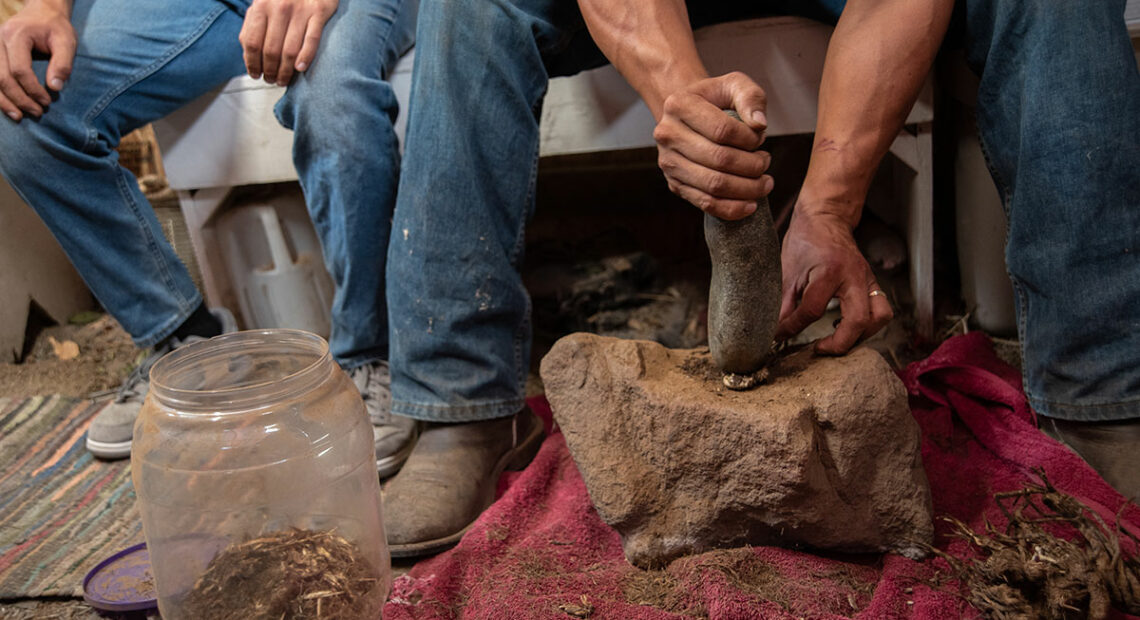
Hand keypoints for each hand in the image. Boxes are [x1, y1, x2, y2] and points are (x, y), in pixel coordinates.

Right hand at [0, 0, 75, 121]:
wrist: (42, 12)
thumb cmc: (55, 27)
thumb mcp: (66, 41)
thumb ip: (63, 64)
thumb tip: (55, 88)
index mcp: (16, 35)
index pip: (20, 69)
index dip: (32, 89)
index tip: (47, 102)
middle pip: (2, 77)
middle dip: (19, 99)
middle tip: (37, 112)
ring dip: (4, 101)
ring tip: (19, 116)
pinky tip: (8, 106)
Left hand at [239, 0, 337, 85]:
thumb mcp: (262, 5)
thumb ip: (252, 26)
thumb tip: (248, 55)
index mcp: (261, 6)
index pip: (252, 42)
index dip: (252, 63)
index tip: (255, 75)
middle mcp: (280, 8)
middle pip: (271, 50)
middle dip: (270, 71)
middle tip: (271, 80)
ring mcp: (301, 10)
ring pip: (290, 50)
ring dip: (286, 71)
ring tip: (284, 80)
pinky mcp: (319, 11)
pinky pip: (312, 40)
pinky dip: (305, 57)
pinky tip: (300, 69)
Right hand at [653, 72, 772, 219]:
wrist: (688, 115)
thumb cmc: (715, 100)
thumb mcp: (734, 84)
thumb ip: (750, 97)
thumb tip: (760, 125)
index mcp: (679, 105)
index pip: (722, 130)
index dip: (749, 139)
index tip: (760, 138)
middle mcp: (667, 135)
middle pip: (718, 160)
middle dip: (752, 166)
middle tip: (766, 163)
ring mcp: (669, 163)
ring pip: (713, 185)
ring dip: (746, 189)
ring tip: (764, 184)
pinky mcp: (675, 185)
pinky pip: (705, 203)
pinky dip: (731, 209)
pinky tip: (750, 205)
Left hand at [776, 207, 891, 353]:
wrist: (827, 217)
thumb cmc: (806, 240)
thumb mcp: (788, 271)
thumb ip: (784, 304)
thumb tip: (777, 332)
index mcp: (829, 271)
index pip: (813, 310)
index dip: (793, 327)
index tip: (780, 335)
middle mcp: (854, 276)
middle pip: (860, 320)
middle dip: (840, 343)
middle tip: (819, 348)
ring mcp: (868, 279)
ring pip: (880, 317)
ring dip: (860, 335)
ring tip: (837, 339)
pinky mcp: (873, 282)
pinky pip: (880, 309)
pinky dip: (866, 325)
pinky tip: (843, 326)